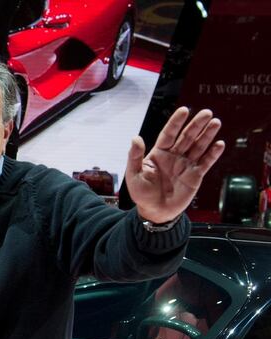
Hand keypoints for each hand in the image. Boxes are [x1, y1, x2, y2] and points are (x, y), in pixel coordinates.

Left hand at [125, 107, 224, 222]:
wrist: (155, 212)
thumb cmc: (142, 194)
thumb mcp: (134, 175)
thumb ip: (134, 157)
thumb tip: (135, 138)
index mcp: (159, 154)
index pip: (168, 134)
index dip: (176, 122)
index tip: (184, 110)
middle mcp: (174, 156)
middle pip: (187, 137)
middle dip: (196, 125)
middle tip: (207, 112)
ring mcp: (186, 165)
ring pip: (198, 146)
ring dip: (207, 135)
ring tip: (216, 122)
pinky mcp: (195, 176)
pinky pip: (206, 162)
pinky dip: (213, 154)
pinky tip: (219, 144)